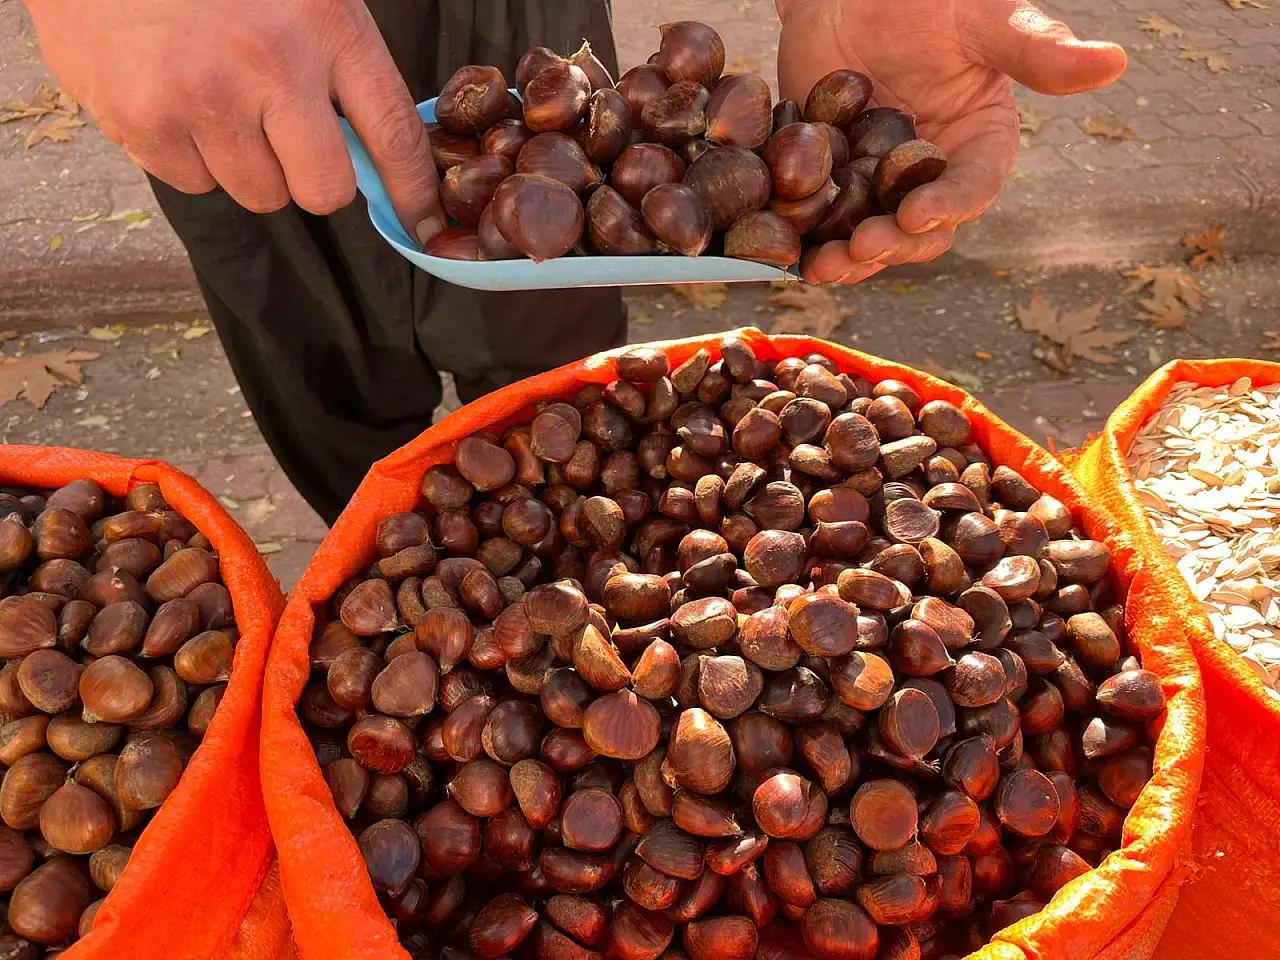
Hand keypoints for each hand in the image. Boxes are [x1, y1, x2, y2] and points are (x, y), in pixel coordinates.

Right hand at [22, 0, 446, 241]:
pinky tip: (172, 93)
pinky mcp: (143, 119)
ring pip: (257, 193)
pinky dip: (189, 153)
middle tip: (283, 133)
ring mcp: (203, 96)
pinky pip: (193, 182)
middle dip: (311, 177)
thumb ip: (342, 65)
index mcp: (325, 24)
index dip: (413, 192)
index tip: (424, 225)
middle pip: (324, 191)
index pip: (393, 133)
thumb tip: (378, 154)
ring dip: (246, 162)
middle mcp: (271, 64)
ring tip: (216, 96)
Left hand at [775, 0, 1125, 284]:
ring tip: (822, 265)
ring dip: (848, 258)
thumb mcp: (983, 19)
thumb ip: (1036, 51)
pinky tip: (784, 252)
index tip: (919, 213)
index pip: (973, 188)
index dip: (949, 205)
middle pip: (920, 232)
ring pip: (868, 238)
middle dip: (893, 245)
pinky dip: (804, 240)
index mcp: (978, 147)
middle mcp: (931, 178)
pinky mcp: (829, 183)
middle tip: (862, 246)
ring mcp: (877, 186)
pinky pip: (819, 222)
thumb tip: (1114, 61)